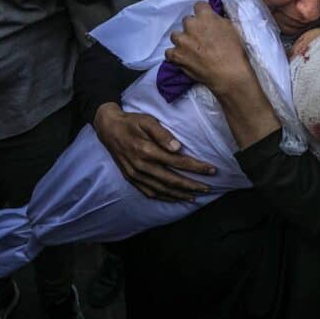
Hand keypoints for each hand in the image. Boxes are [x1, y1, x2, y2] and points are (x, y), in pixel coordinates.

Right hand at [93, 103, 216, 201]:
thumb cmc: (131, 122)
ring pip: (162, 189)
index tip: (211, 170)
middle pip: (172, 180)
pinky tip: (175, 198)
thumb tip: (178, 148)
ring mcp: (135, 175)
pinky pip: (149, 192)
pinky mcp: (131, 179)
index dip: (196, 167)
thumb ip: (162, 134)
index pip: (177, 162)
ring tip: (195, 196)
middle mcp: (141, 166)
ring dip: (180, 194)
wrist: (108, 128)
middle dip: (192, 185)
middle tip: (208, 188)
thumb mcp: (147, 121)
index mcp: (146, 150)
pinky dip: (164, 197)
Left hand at [164, 1, 252, 94]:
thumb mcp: (231, 28)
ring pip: (176, 35)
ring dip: (182, 40)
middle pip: (187, 21)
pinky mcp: (176, 55)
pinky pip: (169, 52)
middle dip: (192, 28)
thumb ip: (218, 20)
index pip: (199, 5)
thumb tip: (213, 18)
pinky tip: (183, 58)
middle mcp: (191, 25)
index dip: (203, 13)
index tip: (205, 20)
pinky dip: (175, 55)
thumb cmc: (234, 51)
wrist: (229, 74)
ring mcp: (182, 41)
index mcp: (205, 16)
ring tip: (190, 49)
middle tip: (200, 38)